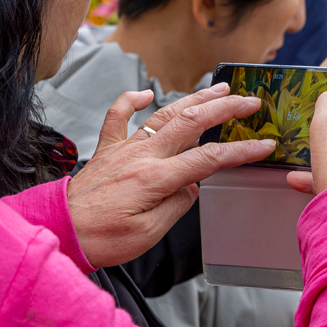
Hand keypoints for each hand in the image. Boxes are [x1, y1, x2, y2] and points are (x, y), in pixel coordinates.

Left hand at [67, 84, 276, 267]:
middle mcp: (142, 155)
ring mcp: (124, 147)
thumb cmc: (103, 238)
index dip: (240, 150)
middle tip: (250, 102)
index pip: (208, 158)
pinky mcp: (107, 149)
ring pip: (164, 114)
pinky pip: (118, 116)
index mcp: (156, 178)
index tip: (263, 144)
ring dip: (194, 99)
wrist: (62, 230)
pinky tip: (146, 92)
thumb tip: (192, 186)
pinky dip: (131, 100)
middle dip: (225, 109)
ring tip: (218, 88)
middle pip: (191, 123)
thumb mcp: (149, 233)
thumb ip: (176, 205)